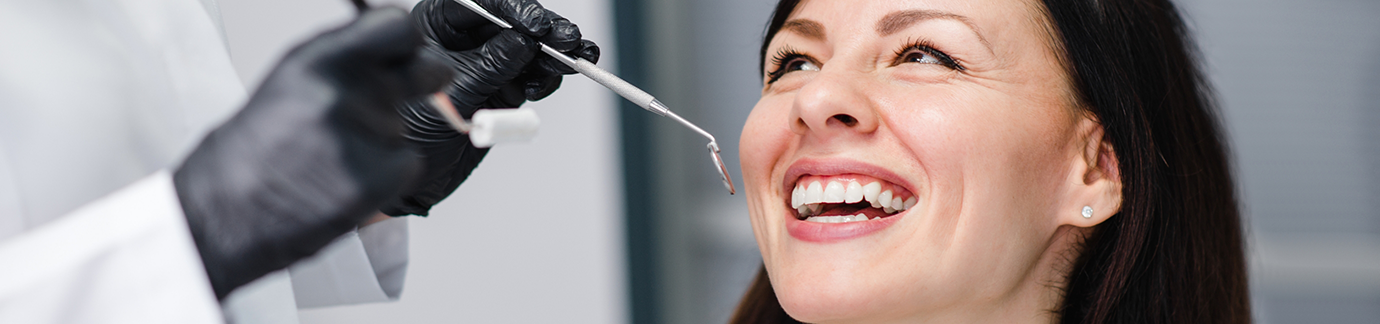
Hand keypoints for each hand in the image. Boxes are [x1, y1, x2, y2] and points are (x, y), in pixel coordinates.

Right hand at [173, 8, 450, 298]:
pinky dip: (386, 176)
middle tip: (421, 88)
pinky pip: (406, 165)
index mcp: (316, 61)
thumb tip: (393, 53)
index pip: (396, 27)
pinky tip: (343, 182)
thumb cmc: (248, 153)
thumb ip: (344, 63)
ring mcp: (360, 137)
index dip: (409, 40)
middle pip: (425, 70)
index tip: (410, 50)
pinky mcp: (374, 179)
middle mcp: (341, 92)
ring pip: (404, 126)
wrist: (220, 214)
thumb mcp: (289, 82)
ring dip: (382, 141)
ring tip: (332, 159)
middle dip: (427, 79)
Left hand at [379, 0, 599, 215]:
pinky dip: (548, 76)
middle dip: (543, 30)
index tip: (535, 25)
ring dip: (554, 53)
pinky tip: (550, 80)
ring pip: (529, 47)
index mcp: (437, 26)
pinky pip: (533, 74)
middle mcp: (465, 39)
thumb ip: (489, 66)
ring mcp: (488, 63)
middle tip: (566, 40)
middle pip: (511, 21)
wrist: (421, 176)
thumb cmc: (415, 131)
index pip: (479, 4)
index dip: (511, 8)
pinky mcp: (504, 86)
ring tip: (574, 59)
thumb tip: (523, 42)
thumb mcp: (454, 94)